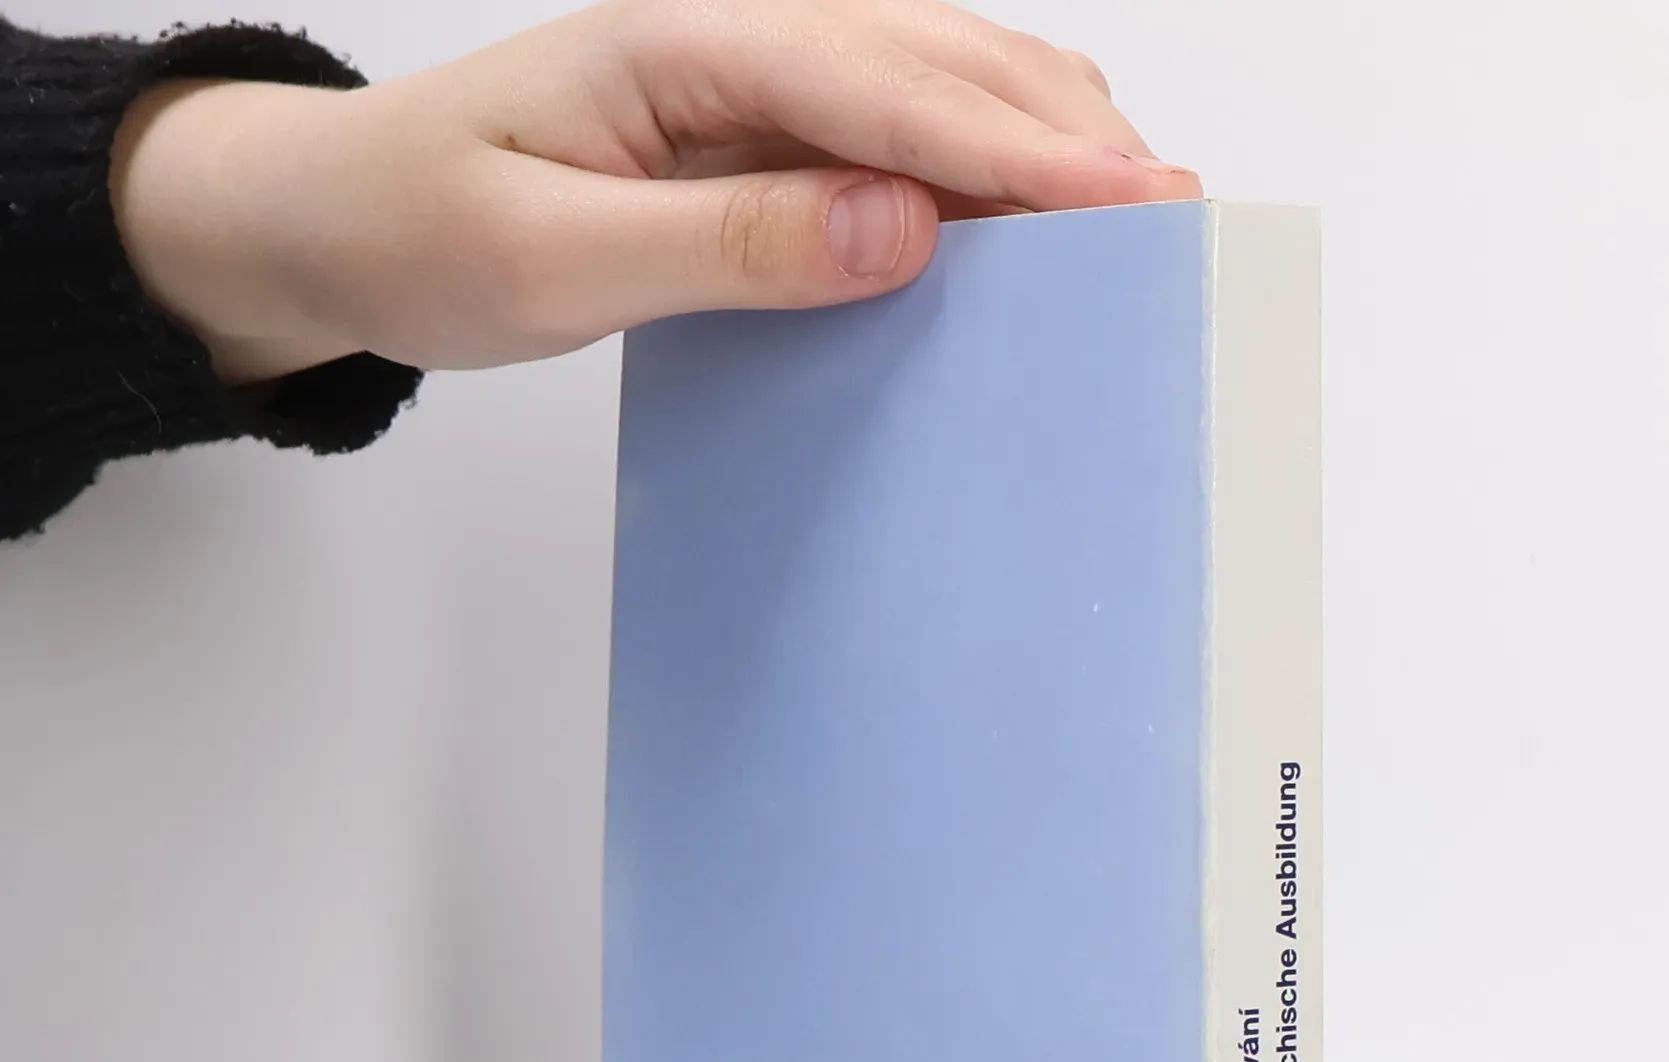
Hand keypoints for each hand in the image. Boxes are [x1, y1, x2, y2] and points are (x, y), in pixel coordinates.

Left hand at [110, 0, 1201, 384]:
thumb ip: (728, 245)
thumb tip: (903, 229)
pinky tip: (1022, 220)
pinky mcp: (750, 134)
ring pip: (930, 81)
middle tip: (1173, 212)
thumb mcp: (552, 259)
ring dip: (1034, 139)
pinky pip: (887, 137)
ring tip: (1131, 210)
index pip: (884, 84)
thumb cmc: (418, 232)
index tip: (1126, 201)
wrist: (336, 222)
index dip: (1014, 147)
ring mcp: (745, 79)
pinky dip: (973, 171)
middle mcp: (730, 35)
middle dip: (1062, 131)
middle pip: (937, 56)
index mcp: (681, 41)